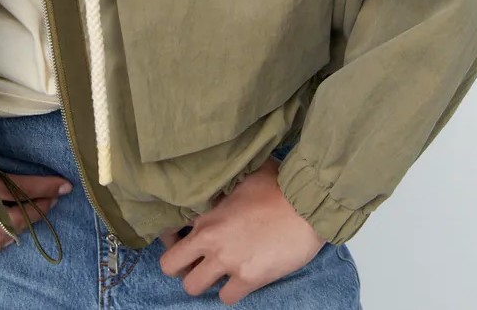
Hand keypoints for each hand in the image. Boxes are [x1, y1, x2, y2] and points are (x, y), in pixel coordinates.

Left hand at [157, 156, 325, 305]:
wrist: (307, 205)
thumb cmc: (278, 185)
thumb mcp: (242, 178)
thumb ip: (223, 191)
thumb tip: (218, 187)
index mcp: (207, 214)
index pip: (169, 233)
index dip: (173, 239)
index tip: (182, 241)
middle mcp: (211, 240)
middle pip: (171, 267)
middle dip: (181, 266)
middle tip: (196, 262)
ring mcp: (229, 262)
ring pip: (193, 288)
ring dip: (205, 281)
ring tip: (219, 272)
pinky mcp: (249, 279)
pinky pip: (226, 298)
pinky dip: (231, 292)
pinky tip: (241, 278)